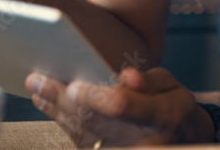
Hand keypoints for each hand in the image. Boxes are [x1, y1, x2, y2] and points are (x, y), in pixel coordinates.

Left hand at [25, 67, 210, 146]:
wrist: (182, 141)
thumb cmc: (174, 107)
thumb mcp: (172, 86)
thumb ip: (149, 80)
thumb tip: (126, 76)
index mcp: (162, 116)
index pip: (121, 106)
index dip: (94, 96)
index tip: (72, 84)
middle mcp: (142, 141)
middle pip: (93, 119)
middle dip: (61, 98)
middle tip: (37, 80)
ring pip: (81, 132)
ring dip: (55, 110)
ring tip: (38, 90)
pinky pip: (81, 142)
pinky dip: (63, 122)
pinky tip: (50, 106)